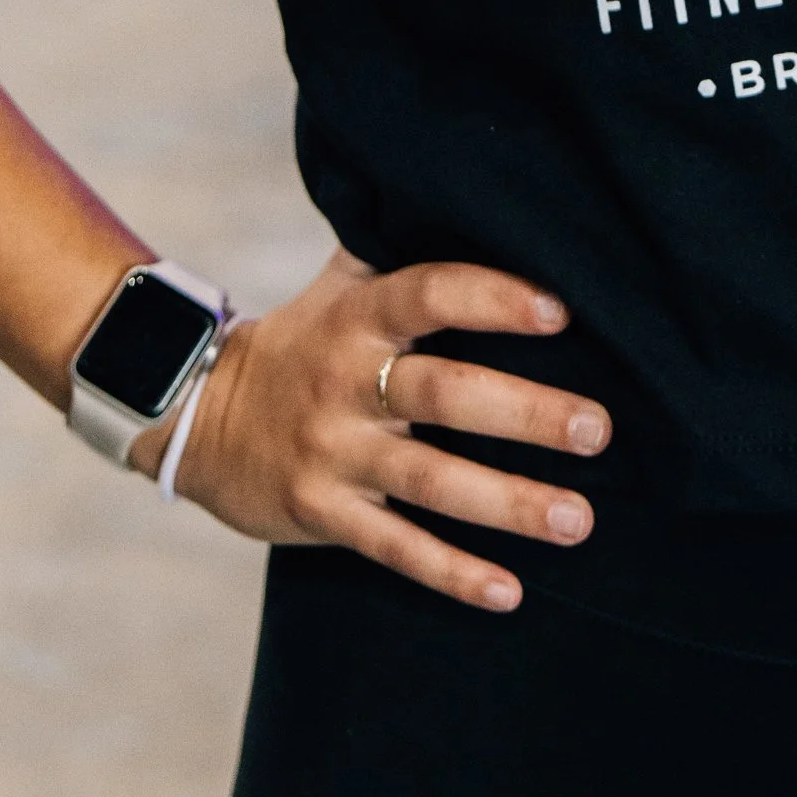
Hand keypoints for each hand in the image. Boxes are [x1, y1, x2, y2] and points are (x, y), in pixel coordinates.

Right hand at [147, 246, 611, 609]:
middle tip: (598, 430)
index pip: (429, 295)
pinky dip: (450, 572)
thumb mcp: (337, 286)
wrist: (199, 417)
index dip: (493, 299)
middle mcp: (347, 382)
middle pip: (444, 394)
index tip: (562, 311)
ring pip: (431, 481)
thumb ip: (401, 253)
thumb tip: (487, 204)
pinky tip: (508, 592)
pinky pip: (393, 548)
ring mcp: (334, 452)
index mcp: (359, 317)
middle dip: (525, 413)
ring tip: (579, 520)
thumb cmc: (303, 342)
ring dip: (509, 504)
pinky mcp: (323, 514)